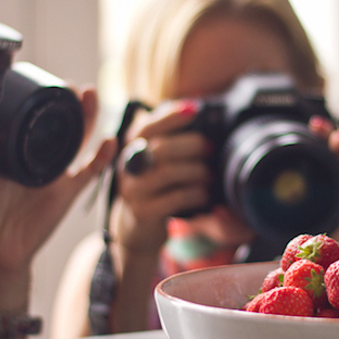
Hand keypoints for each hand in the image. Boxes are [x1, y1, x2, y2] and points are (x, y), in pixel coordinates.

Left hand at [0, 87, 115, 310]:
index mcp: (11, 153)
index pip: (28, 122)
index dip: (39, 104)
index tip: (44, 86)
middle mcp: (36, 158)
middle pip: (59, 124)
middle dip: (69, 104)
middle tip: (75, 87)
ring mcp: (55, 174)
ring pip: (77, 140)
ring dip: (87, 119)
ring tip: (91, 97)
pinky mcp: (68, 191)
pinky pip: (90, 171)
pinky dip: (102, 156)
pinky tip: (108, 141)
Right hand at [111, 100, 211, 255]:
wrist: (138, 229)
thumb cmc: (156, 188)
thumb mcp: (156, 163)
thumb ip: (170, 141)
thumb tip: (197, 114)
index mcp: (130, 148)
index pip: (146, 126)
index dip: (170, 116)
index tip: (194, 109)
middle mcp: (127, 167)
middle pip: (160, 148)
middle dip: (191, 146)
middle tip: (210, 149)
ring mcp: (132, 191)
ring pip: (167, 173)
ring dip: (196, 171)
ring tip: (209, 175)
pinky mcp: (142, 212)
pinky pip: (174, 198)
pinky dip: (194, 193)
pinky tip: (204, 194)